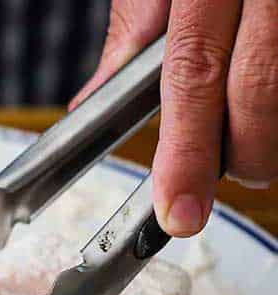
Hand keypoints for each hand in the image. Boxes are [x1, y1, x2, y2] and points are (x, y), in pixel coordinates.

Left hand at [74, 0, 277, 236]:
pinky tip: (270, 109)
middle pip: (259, 97)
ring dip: (269, 138)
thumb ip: (135, 28)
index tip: (177, 211)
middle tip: (208, 178)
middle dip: (237, 155)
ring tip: (246, 141)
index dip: (187, 151)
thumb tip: (91, 102)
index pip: (196, 71)